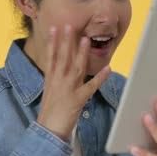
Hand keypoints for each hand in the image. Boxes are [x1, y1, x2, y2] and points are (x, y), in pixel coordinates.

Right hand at [37, 25, 110, 140]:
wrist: (48, 129)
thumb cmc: (49, 112)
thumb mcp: (49, 92)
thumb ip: (55, 79)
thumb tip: (58, 68)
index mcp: (50, 79)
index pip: (51, 57)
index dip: (53, 42)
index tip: (54, 28)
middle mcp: (58, 81)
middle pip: (63, 58)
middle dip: (66, 41)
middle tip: (69, 25)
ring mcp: (68, 89)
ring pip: (76, 68)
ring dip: (81, 53)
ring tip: (86, 39)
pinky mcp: (78, 99)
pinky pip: (91, 86)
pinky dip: (100, 78)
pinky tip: (108, 68)